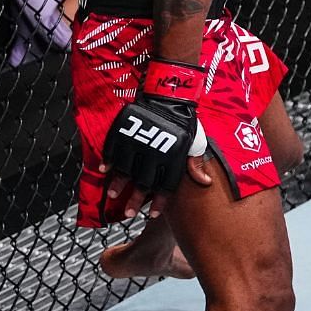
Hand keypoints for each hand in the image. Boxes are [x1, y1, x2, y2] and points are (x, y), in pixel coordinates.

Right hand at [99, 59, 212, 219]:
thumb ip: (196, 162)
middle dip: (135, 201)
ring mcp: (137, 143)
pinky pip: (113, 150)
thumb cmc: (184, 120)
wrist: (168, 95)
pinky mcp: (124, 133)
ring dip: (118, 184)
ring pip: (125, 169)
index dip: (159, 202)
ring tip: (113, 195)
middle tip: (129, 214)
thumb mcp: (195, 141)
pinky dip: (108, 161)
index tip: (153, 215)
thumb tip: (205, 182)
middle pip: (142, 183)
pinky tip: (105, 170)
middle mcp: (154, 154)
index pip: (165, 187)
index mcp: (172, 158)